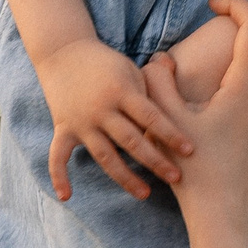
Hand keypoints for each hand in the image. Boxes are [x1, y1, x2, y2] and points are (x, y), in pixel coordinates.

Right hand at [37, 37, 195, 200]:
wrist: (63, 51)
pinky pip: (58, 156)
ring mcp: (80, 121)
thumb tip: (181, 112)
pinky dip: (59, 176)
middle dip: (155, 161)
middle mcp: (101, 109)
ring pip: (105, 155)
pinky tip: (67, 196)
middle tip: (176, 178)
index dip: (171, 134)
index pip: (150, 117)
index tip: (190, 151)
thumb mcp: (131, 70)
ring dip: (125, 177)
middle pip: (131, 141)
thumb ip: (151, 93)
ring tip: (145, 194)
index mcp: (121, 92)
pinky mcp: (63, 128)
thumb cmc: (107, 63)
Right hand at [143, 0, 247, 220]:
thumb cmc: (194, 172)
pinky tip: (209, 131)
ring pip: (247, 85)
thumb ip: (158, 81)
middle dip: (217, 57)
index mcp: (246, 88)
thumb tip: (161, 58)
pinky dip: (231, 105)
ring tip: (193, 111)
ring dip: (221, 86)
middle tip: (186, 73)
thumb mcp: (166, 122)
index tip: (214, 4)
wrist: (224, 219)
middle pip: (247, 57)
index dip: (237, 5)